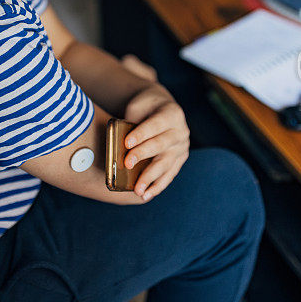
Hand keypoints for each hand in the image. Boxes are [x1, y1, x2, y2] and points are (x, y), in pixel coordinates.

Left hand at [123, 84, 189, 200]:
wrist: (160, 107)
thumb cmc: (145, 108)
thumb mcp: (138, 106)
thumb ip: (131, 122)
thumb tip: (118, 146)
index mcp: (172, 113)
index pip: (156, 125)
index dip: (141, 134)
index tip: (127, 142)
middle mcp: (181, 131)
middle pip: (160, 145)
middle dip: (142, 155)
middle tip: (127, 164)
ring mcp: (182, 147)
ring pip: (165, 164)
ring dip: (150, 177)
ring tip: (137, 190)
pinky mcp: (180, 160)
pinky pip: (169, 175)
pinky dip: (157, 186)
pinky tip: (146, 195)